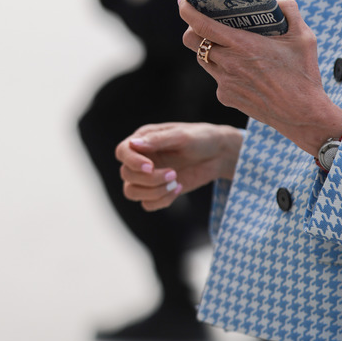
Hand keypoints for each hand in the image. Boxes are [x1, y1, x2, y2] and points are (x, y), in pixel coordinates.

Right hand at [115, 122, 242, 210]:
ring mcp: (149, 176)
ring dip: (153, 192)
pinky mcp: (159, 191)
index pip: (122, 152)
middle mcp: (142, 158)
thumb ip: (158, 140)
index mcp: (143, 139)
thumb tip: (133, 144)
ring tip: (175, 182)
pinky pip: (147, 204)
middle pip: (126, 175)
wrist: (219, 154)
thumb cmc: (201, 138)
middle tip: (173, 174)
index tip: (150, 167)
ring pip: (132, 192)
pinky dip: (162, 200)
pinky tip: (178, 188)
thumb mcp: (182, 136)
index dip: (132, 161)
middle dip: (150, 179)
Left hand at [178, 0, 341, 155]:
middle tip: (205, 23)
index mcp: (242, 45)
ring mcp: (225, 83)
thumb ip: (288, 9)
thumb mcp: (303, 37)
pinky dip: (224, 71)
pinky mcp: (227, 98)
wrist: (303, 116)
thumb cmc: (304, 76)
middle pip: (191, 41)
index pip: (199, 24)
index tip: (184, 1)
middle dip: (193, 28)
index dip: (186, 10)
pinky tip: (244, 71)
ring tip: (227, 46)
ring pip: (203, 60)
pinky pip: (217, 79)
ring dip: (209, 49)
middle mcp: (228, 64)